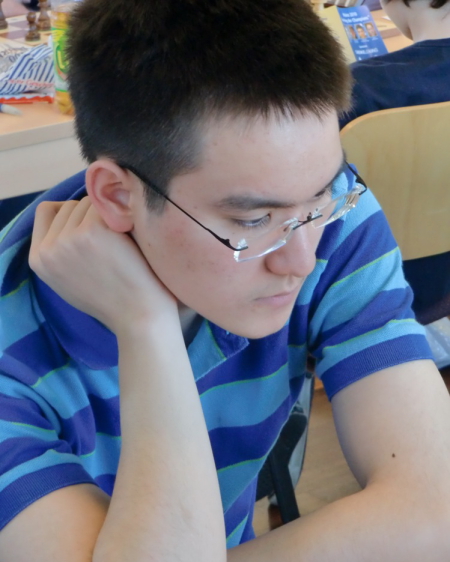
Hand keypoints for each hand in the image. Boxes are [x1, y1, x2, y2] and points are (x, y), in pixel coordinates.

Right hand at [29, 197, 177, 332]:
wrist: (138, 316)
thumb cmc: (113, 299)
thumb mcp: (70, 279)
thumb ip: (62, 250)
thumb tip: (70, 215)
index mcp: (38, 259)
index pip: (46, 211)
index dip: (71, 213)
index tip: (91, 225)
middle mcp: (48, 248)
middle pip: (70, 205)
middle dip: (92, 216)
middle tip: (113, 242)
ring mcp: (68, 238)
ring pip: (89, 202)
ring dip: (107, 215)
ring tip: (121, 245)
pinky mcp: (92, 229)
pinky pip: (106, 205)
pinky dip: (121, 216)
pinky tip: (130, 240)